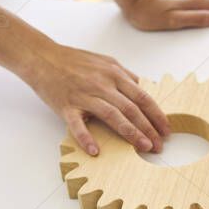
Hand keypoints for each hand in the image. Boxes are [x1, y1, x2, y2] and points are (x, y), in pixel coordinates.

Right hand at [31, 42, 170, 155]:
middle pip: (132, 109)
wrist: (42, 56)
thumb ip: (125, 75)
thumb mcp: (105, 61)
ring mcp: (84, 95)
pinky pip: (77, 124)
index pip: (142, 97)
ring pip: (112, 115)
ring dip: (130, 133)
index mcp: (114, 74)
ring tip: (143, 147)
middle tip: (159, 145)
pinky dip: (86, 138)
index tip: (166, 129)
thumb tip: (143, 87)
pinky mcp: (66, 106)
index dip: (157, 115)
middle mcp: (102, 84)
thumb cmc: (74, 60)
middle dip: (149, 128)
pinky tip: (95, 151)